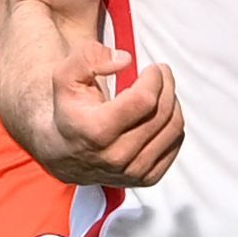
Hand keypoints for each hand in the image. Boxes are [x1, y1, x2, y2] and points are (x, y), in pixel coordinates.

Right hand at [38, 41, 181, 187]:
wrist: (63, 152)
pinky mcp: (146, 178)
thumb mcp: (65, 76)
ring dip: (173, 102)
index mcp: (97, 131)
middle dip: (167, 85)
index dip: (155, 78)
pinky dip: (173, 124)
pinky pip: (174, 145)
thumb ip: (89, 58)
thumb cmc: (69, 110)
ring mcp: (132, 171)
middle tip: (162, 72)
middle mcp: (116, 156)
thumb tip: (125, 59)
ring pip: (173, 129)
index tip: (152, 68)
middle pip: (161, 113)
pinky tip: (160, 113)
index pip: (144, 100)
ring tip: (162, 90)